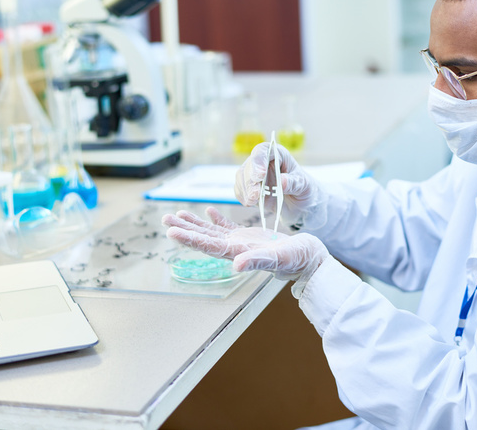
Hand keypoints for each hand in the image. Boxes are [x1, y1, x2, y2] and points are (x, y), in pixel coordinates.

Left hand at [162, 207, 328, 288]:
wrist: (311, 259)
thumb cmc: (298, 260)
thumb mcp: (280, 259)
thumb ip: (257, 261)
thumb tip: (235, 264)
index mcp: (239, 253)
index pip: (209, 246)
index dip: (189, 238)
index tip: (171, 231)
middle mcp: (236, 249)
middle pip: (205, 239)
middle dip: (185, 228)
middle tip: (165, 219)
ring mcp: (241, 243)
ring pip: (212, 232)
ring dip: (195, 223)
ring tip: (177, 214)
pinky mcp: (250, 237)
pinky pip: (229, 227)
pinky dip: (217, 219)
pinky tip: (209, 211)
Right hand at [234, 142, 325, 228]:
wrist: (300, 205)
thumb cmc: (304, 189)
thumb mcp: (304, 185)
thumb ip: (293, 182)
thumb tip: (282, 181)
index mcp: (277, 154)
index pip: (263, 151)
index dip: (259, 161)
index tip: (260, 175)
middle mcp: (263, 162)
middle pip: (249, 165)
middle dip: (250, 181)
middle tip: (255, 195)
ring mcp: (254, 175)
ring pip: (241, 177)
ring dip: (245, 190)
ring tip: (253, 202)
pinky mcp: (249, 188)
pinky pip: (240, 190)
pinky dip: (243, 197)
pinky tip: (250, 203)